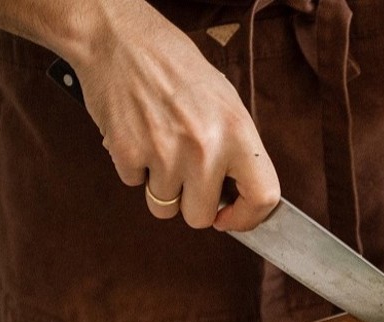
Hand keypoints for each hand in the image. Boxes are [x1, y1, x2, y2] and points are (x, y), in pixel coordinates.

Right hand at [68, 1, 278, 230]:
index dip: (248, 217)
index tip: (232, 217)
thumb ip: (236, 149)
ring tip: (161, 149)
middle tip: (187, 177)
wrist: (121, 41)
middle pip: (200, 217)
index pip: (262, 196)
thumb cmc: (176, 68)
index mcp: (237, 133)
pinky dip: (135, 168)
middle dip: (193, 204)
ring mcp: (164, 154)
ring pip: (163, 207)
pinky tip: (139, 137)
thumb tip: (239, 194)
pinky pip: (134, 185)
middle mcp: (204, 148)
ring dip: (161, 187)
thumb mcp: (226, 102)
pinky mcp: (127, 154)